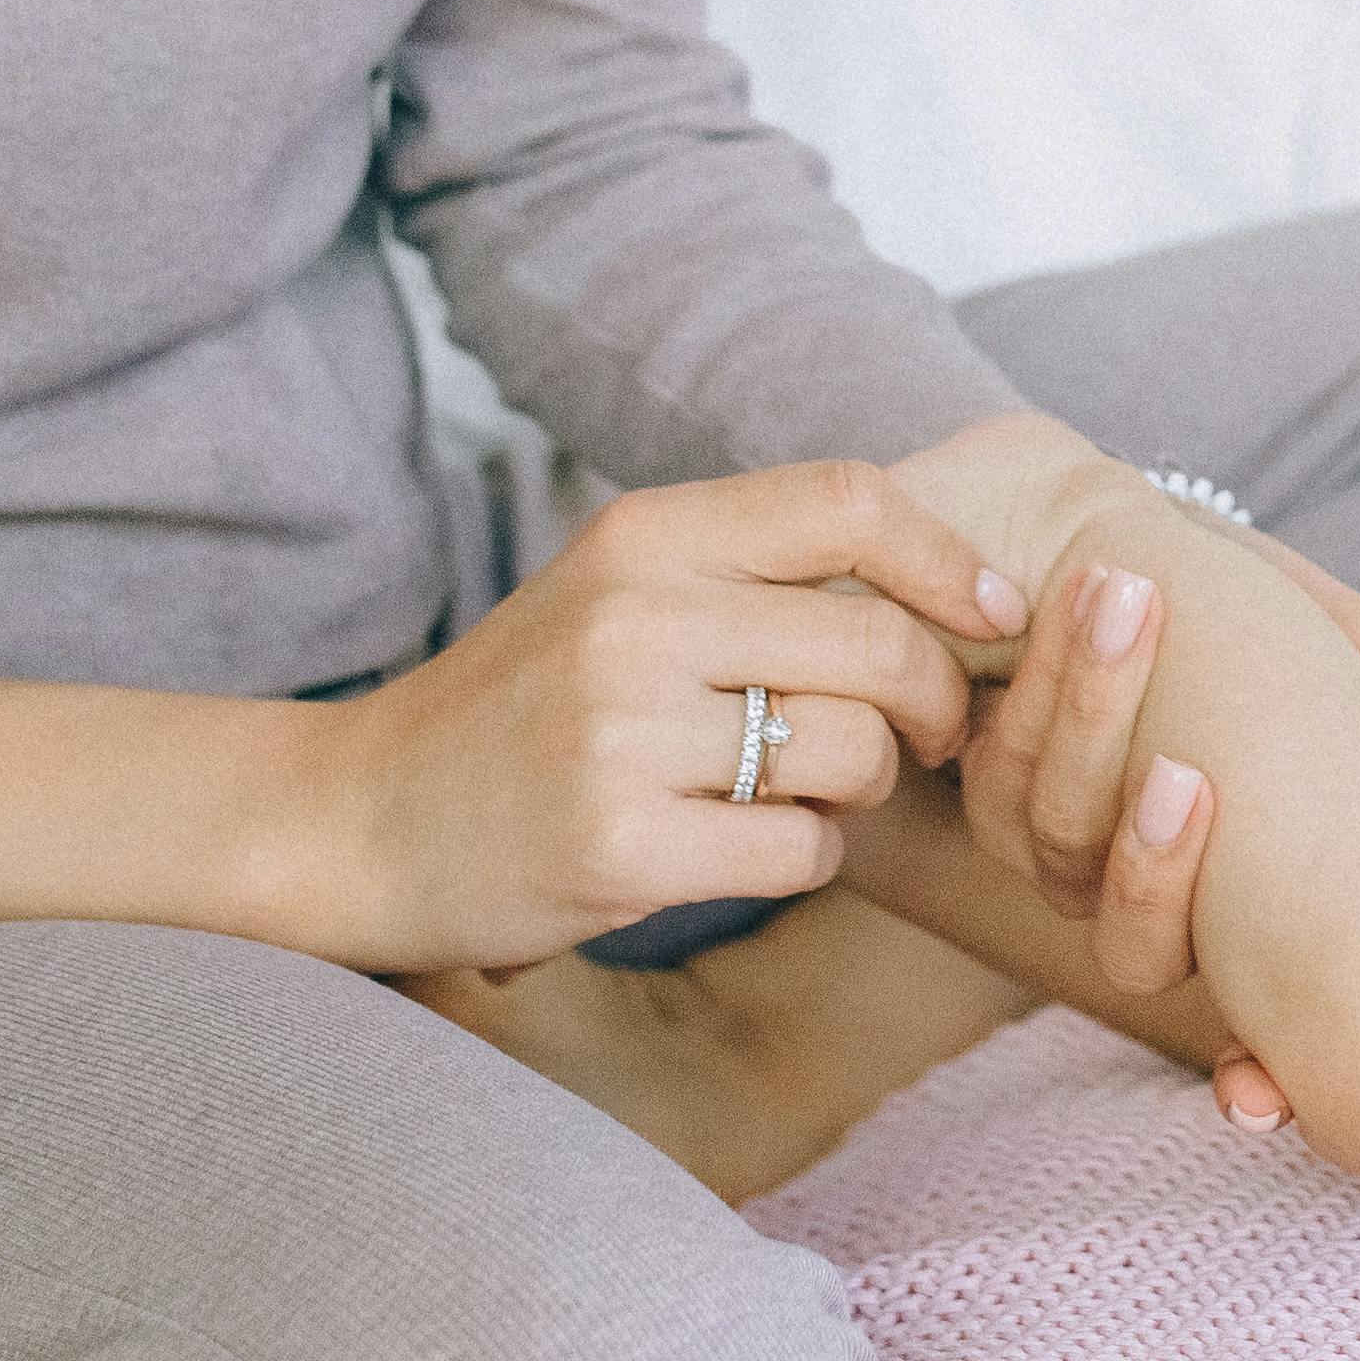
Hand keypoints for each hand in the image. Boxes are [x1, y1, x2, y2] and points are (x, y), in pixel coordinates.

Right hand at [297, 462, 1025, 972]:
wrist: (363, 818)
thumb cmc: (528, 706)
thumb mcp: (622, 591)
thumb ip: (759, 571)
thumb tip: (961, 581)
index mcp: (645, 535)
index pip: (851, 502)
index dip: (953, 559)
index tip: (996, 613)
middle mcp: (636, 617)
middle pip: (881, 645)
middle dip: (934, 702)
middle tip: (922, 736)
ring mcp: (623, 733)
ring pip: (853, 753)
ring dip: (861, 788)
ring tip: (800, 791)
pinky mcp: (619, 845)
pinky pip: (802, 850)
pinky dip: (803, 858)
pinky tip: (740, 847)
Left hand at [903, 416, 1359, 1023]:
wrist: (1097, 538)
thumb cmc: (1242, 608)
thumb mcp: (1334, 633)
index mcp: (1234, 902)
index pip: (1249, 1005)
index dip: (1254, 1038)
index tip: (1275, 919)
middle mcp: (1138, 896)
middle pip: (1134, 925)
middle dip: (1162, 844)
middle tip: (1195, 751)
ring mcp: (1053, 845)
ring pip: (1054, 836)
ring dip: (1091, 716)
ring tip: (1126, 595)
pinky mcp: (985, 778)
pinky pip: (993, 771)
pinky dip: (1027, 689)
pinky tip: (1056, 596)